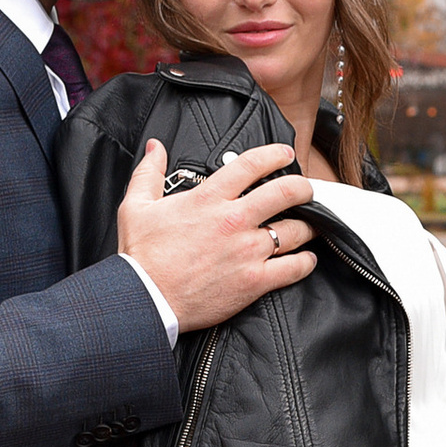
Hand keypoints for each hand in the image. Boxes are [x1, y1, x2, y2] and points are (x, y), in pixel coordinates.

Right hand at [118, 136, 316, 330]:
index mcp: (208, 199)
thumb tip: (155, 148)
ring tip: (310, 225)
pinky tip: (306, 259)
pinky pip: (293, 268)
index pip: (251, 164)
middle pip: (286, 192)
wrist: (145, 299)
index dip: (275, 154)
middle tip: (306, 190)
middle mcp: (233, 221)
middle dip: (303, 188)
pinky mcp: (254, 281)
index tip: (286, 154)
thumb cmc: (140, 256)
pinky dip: (305, 262)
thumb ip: (149, 173)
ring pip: (296, 230)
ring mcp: (247, 251)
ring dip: (308, 226)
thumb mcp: (135, 206)